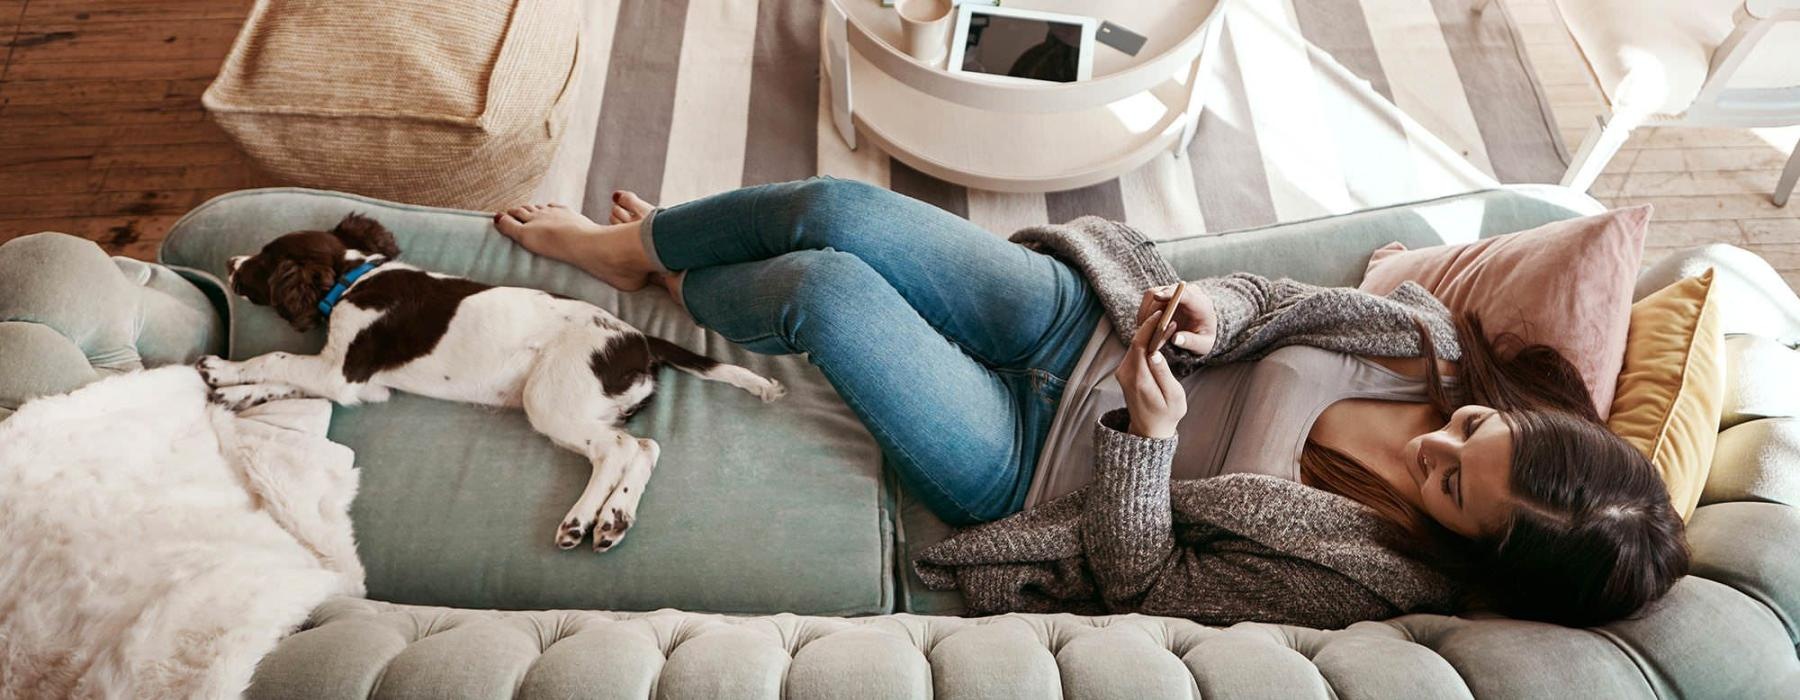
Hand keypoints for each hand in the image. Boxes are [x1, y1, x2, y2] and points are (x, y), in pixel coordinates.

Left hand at [1116, 313, 1187, 438]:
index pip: (1140, 345)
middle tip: (1168, 313)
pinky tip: (1158, 336)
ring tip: (1166, 321)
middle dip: (1150, 325)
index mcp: (1138, 379)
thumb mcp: (1173, 396)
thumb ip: (1164, 374)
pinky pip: (1134, 351)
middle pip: (1135, 341)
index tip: (1162, 314)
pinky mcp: (1124, 372)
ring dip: (1148, 332)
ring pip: (1134, 345)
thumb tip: (1155, 353)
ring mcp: (1122, 373)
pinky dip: (1145, 341)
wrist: (1149, 430)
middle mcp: (1125, 374)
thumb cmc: (1166, 414)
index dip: (1150, 327)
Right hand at [1135, 283, 1217, 355]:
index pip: (1185, 293)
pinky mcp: (1163, 294)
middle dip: (1153, 310)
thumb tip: (1176, 339)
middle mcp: (1186, 292)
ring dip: (1146, 312)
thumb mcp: (1203, 345)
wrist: (1201, 331)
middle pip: (1164, 292)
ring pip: (1153, 295)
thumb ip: (1191, 342)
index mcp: (1200, 303)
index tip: (1157, 297)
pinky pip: (1148, 300)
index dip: (1170, 293)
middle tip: (1145, 329)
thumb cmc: (1203, 338)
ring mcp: (1173, 292)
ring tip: (1144, 330)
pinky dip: (1144, 312)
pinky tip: (1145, 326)